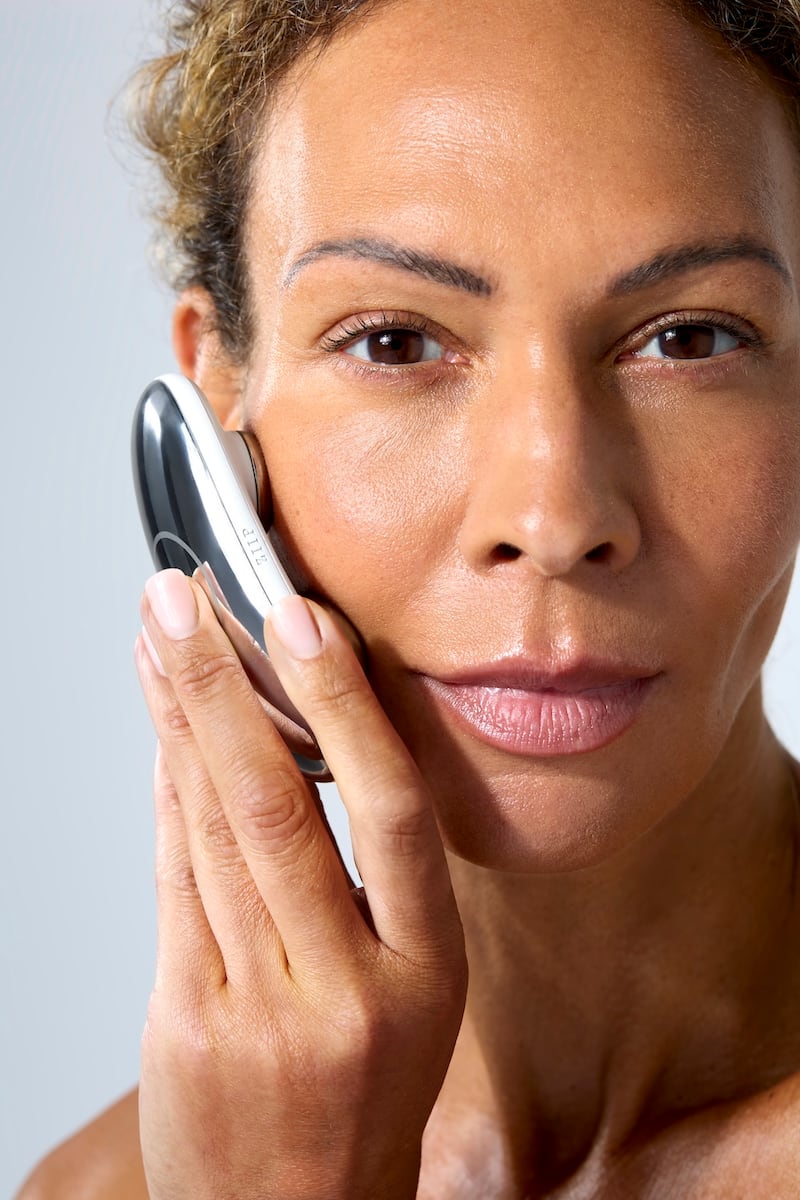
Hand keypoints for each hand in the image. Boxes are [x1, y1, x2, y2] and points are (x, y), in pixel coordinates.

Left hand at [134, 570, 467, 1199]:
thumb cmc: (365, 1099)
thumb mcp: (417, 995)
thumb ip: (371, 883)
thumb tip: (308, 743)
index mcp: (427, 974)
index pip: (393, 811)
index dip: (345, 704)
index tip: (300, 620)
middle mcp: (344, 988)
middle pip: (275, 806)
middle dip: (219, 685)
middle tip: (182, 599)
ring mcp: (255, 1011)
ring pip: (210, 831)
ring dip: (179, 723)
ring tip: (159, 641)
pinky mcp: (182, 1027)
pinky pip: (172, 881)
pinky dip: (165, 794)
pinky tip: (159, 735)